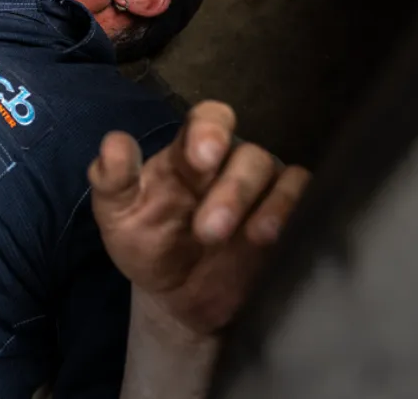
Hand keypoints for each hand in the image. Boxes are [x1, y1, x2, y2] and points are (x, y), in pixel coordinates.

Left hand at [88, 101, 309, 333]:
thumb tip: (114, 143)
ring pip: (276, 174)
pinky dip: (294, 211)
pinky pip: (305, 197)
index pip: (208, 120)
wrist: (180, 298)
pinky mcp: (290, 216)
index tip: (202, 156)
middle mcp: (231, 163)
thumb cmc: (148, 244)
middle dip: (232, 189)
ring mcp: (263, 189)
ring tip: (250, 238)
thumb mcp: (118, 216)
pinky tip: (274, 238)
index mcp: (188, 153)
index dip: (210, 130)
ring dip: (265, 205)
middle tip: (208, 231)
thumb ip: (112, 180)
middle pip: (246, 154)